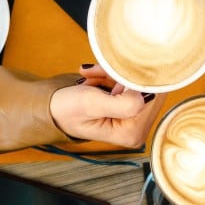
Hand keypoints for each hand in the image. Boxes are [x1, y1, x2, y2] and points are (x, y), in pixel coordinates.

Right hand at [48, 63, 163, 147]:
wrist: (52, 108)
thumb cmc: (67, 110)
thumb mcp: (91, 104)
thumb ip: (120, 103)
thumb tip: (146, 96)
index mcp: (132, 133)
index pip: (152, 98)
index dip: (135, 79)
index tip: (112, 71)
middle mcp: (138, 128)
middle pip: (145, 89)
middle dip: (121, 75)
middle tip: (96, 72)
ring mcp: (134, 117)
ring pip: (135, 82)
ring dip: (112, 73)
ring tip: (90, 77)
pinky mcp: (127, 106)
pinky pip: (127, 82)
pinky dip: (110, 75)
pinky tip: (93, 78)